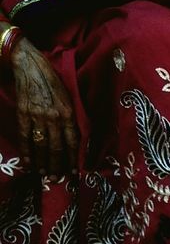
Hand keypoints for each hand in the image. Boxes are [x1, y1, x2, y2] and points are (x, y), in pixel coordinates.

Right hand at [11, 39, 78, 176]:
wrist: (30, 65)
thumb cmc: (52, 80)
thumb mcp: (68, 98)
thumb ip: (70, 118)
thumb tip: (72, 138)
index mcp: (69, 114)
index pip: (73, 142)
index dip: (73, 159)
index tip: (73, 172)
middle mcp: (54, 117)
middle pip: (57, 148)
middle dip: (57, 165)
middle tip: (57, 179)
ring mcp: (37, 116)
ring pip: (42, 145)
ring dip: (43, 162)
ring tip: (44, 175)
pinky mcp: (23, 113)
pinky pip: (25, 136)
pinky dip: (27, 151)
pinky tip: (29, 162)